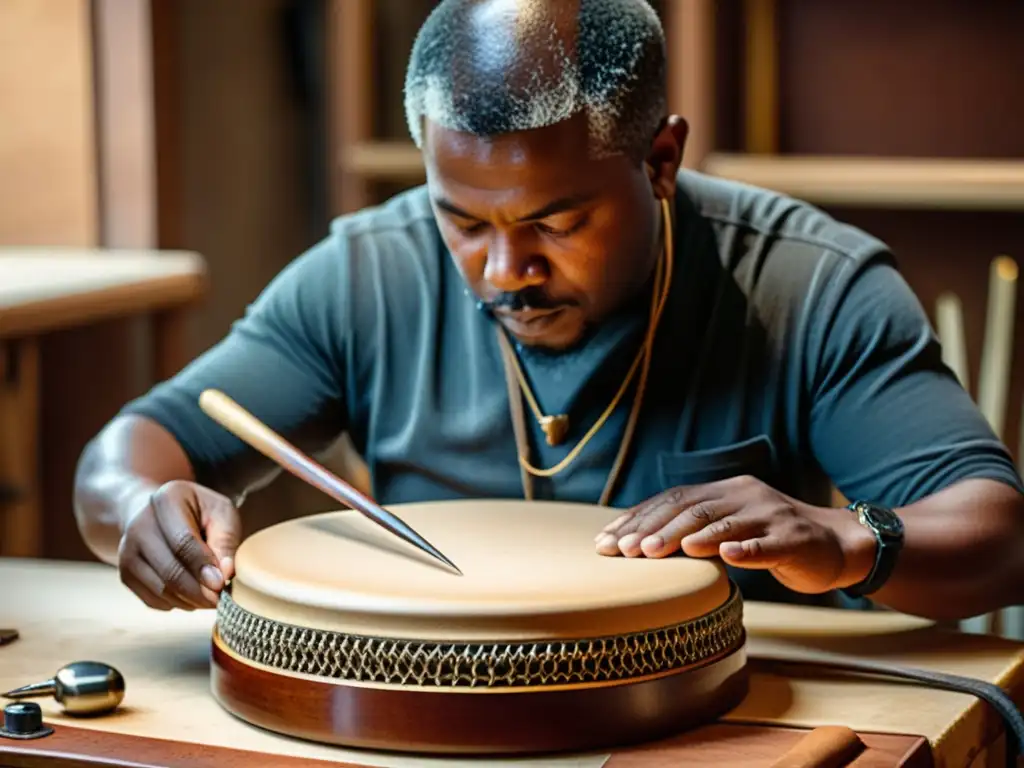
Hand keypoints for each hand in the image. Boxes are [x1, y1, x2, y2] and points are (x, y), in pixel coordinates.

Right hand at [117, 480, 240, 610]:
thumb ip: (226, 540)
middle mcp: (139, 525)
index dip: (202, 567)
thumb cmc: (198, 512)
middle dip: (199, 592)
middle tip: (220, 599)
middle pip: (169, 570)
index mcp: (166, 501)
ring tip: (211, 597)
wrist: (158, 512)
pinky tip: (192, 595)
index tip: (220, 584)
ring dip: (190, 601)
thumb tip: (226, 573)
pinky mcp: (125, 572)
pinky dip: (176, 604)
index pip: (183, 541)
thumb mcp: (221, 513)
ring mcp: (127, 551)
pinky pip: (152, 599)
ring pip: (160, 589)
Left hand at [595, 475, 874, 594]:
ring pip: (723, 523)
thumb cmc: (770, 538)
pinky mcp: (793, 539)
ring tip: (657, 551)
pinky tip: (725, 558)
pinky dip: (745, 550)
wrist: (835, 545)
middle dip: (653, 529)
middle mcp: (744, 496)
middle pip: (692, 509)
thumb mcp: (729, 527)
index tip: (607, 541)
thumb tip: (637, 539)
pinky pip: (766, 544)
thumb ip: (693, 526)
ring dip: (688, 537)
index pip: (672, 500)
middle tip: (625, 551)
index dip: (638, 518)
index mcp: (724, 491)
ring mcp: (770, 515)